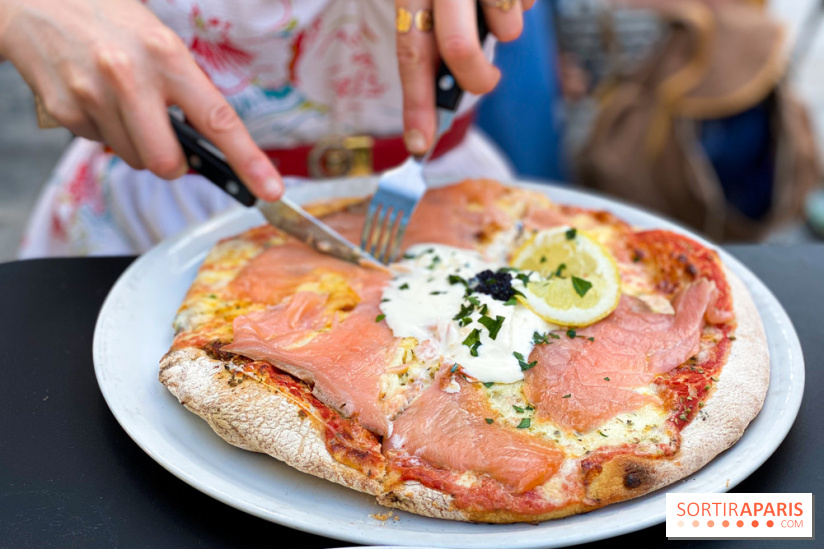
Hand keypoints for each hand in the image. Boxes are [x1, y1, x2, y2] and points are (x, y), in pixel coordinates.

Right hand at [0, 0, 282, 199]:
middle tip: (169, 142)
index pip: (217, 120)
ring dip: (137, 145)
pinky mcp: (64, 109)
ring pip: (133, 159)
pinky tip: (97, 98)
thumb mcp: (159, 42)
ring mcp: (92, 95)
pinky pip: (100, 145)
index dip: (248, 161)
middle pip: (166, 162)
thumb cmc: (111, 21)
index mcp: (167, 56)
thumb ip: (185, 89)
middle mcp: (130, 76)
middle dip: (173, 164)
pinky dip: (105, 132)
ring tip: (124, 104)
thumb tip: (209, 144)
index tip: (269, 189)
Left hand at [396, 0, 535, 154]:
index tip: (419, 144)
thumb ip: (432, 40)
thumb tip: (432, 109)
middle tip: (483, 80)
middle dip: (476, 78)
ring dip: (505, 30)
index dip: (416, 103)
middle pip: (460, 49)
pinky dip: (523, 6)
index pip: (411, 53)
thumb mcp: (431, 1)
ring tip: (495, 8)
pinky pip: (529, 5)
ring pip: (507, 29)